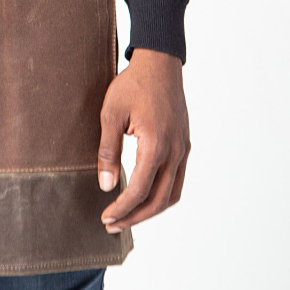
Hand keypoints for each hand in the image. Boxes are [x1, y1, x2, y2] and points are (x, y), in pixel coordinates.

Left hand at [97, 48, 189, 232]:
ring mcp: (183, 149)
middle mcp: (175, 152)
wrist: (160, 63)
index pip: (139, 190)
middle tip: (112, 225)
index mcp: (156, 146)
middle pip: (158, 200)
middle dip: (134, 217)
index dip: (121, 209)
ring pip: (172, 194)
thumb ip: (108, 151)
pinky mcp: (184, 145)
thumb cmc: (133, 85)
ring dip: (151, 210)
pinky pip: (178, 180)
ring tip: (128, 216)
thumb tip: (105, 186)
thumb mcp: (111, 114)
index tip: (105, 218)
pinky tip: (145, 195)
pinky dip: (163, 195)